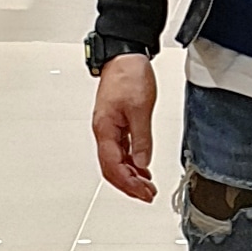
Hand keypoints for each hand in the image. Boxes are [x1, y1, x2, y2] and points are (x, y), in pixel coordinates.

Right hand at [92, 54, 157, 201]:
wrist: (125, 56)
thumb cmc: (129, 76)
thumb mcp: (141, 109)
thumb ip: (141, 139)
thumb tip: (142, 163)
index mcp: (105, 129)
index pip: (114, 166)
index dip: (129, 184)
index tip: (144, 193)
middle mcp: (104, 131)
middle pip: (111, 168)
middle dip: (128, 185)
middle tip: (147, 195)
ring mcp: (109, 128)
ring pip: (116, 161)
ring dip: (131, 176)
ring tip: (147, 186)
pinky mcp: (116, 123)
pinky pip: (121, 150)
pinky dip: (131, 163)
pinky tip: (142, 168)